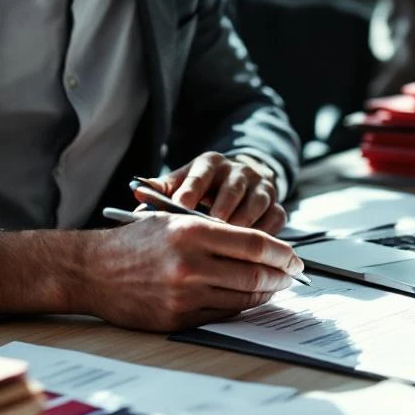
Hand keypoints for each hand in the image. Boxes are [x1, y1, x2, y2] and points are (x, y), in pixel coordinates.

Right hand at [81, 213, 303, 330]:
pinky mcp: (177, 318)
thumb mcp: (173, 221)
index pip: (254, 244)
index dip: (282, 253)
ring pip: (242, 298)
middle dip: (280, 276)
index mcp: (191, 232)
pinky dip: (239, 307)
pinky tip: (246, 299)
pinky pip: (221, 314)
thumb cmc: (134, 242)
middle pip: (254, 274)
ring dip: (264, 294)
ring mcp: (183, 294)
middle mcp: (190, 264)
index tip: (295, 258)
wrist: (91, 271)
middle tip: (292, 275)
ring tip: (273, 287)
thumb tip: (262, 248)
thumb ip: (215, 232)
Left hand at [138, 152, 286, 234]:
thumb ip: (160, 190)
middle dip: (221, 211)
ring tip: (229, 244)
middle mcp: (238, 170)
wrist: (237, 184)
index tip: (179, 210)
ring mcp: (261, 186)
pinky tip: (253, 252)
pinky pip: (275, 219)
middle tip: (208, 232)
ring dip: (244, 224)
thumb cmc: (200, 191)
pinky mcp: (276, 204)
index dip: (190, 193)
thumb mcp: (179, 184)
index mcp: (210, 163)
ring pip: (256, 203)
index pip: (200, 175)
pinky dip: (265, 234)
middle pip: (233, 188)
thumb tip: (138, 194)